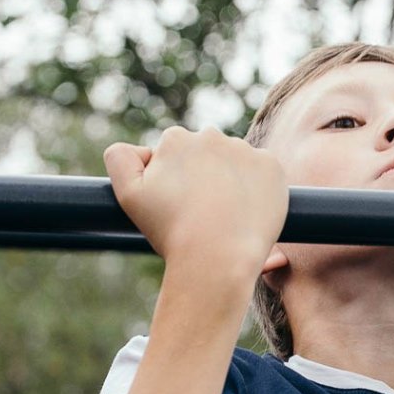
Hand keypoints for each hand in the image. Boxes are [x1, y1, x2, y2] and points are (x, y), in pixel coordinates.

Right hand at [104, 127, 288, 272]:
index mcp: (175, 139)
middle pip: (207, 155)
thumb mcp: (128, 196)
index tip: (179, 205)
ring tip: (226, 216)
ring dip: (231, 180)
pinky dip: (258, 188)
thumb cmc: (171, 232)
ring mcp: (245, 149)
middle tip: (202, 213)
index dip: (175, 181)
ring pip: (235, 162)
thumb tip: (138, 147)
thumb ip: (120, 159)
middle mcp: (211, 135)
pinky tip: (248, 211)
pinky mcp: (272, 166)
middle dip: (204, 176)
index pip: (175, 153)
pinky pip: (263, 172)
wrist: (218, 257)